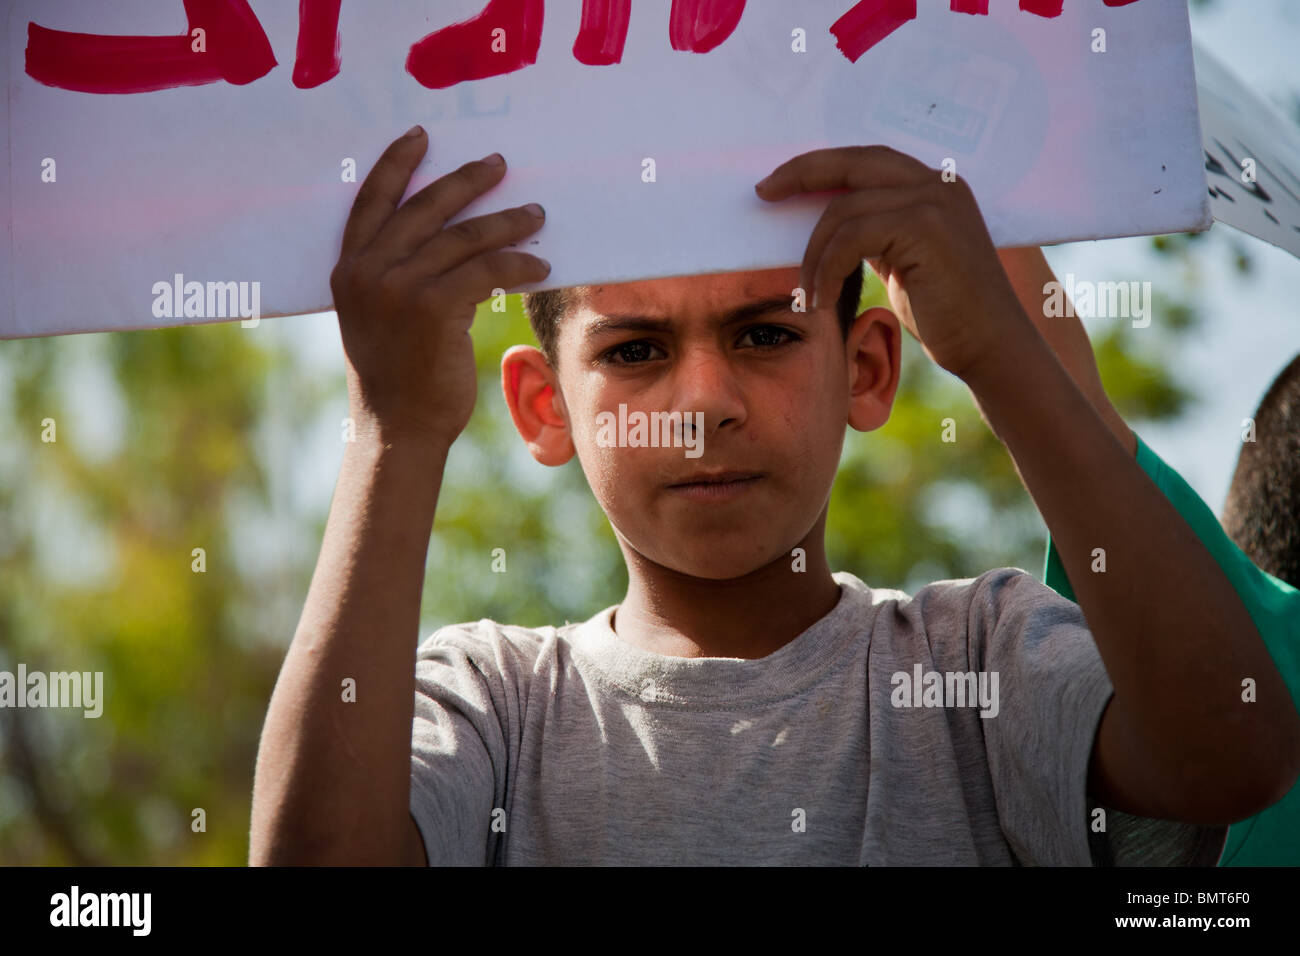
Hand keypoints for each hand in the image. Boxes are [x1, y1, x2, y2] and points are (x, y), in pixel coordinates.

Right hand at [330, 126, 550, 448]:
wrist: (397, 430)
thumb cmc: (396, 380)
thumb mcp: (380, 319)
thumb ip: (397, 278)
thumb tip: (451, 244)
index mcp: (348, 269)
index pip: (372, 201)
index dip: (396, 165)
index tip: (421, 136)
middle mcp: (367, 271)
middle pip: (425, 207)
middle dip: (467, 181)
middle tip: (500, 165)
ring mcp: (398, 287)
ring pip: (463, 237)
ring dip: (507, 222)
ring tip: (536, 216)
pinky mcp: (433, 307)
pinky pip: (487, 270)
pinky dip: (517, 265)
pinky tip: (539, 267)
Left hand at [755, 146, 1027, 381]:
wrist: (990, 345)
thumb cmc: (944, 314)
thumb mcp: (901, 260)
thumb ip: (874, 233)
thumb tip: (823, 223)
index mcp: (932, 186)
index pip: (864, 160)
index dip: (818, 166)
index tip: (777, 182)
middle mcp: (937, 184)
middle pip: (852, 164)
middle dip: (801, 174)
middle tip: (763, 194)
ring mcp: (934, 202)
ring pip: (844, 211)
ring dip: (814, 254)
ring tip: (807, 292)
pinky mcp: (926, 228)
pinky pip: (851, 237)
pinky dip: (827, 269)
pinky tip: (823, 300)